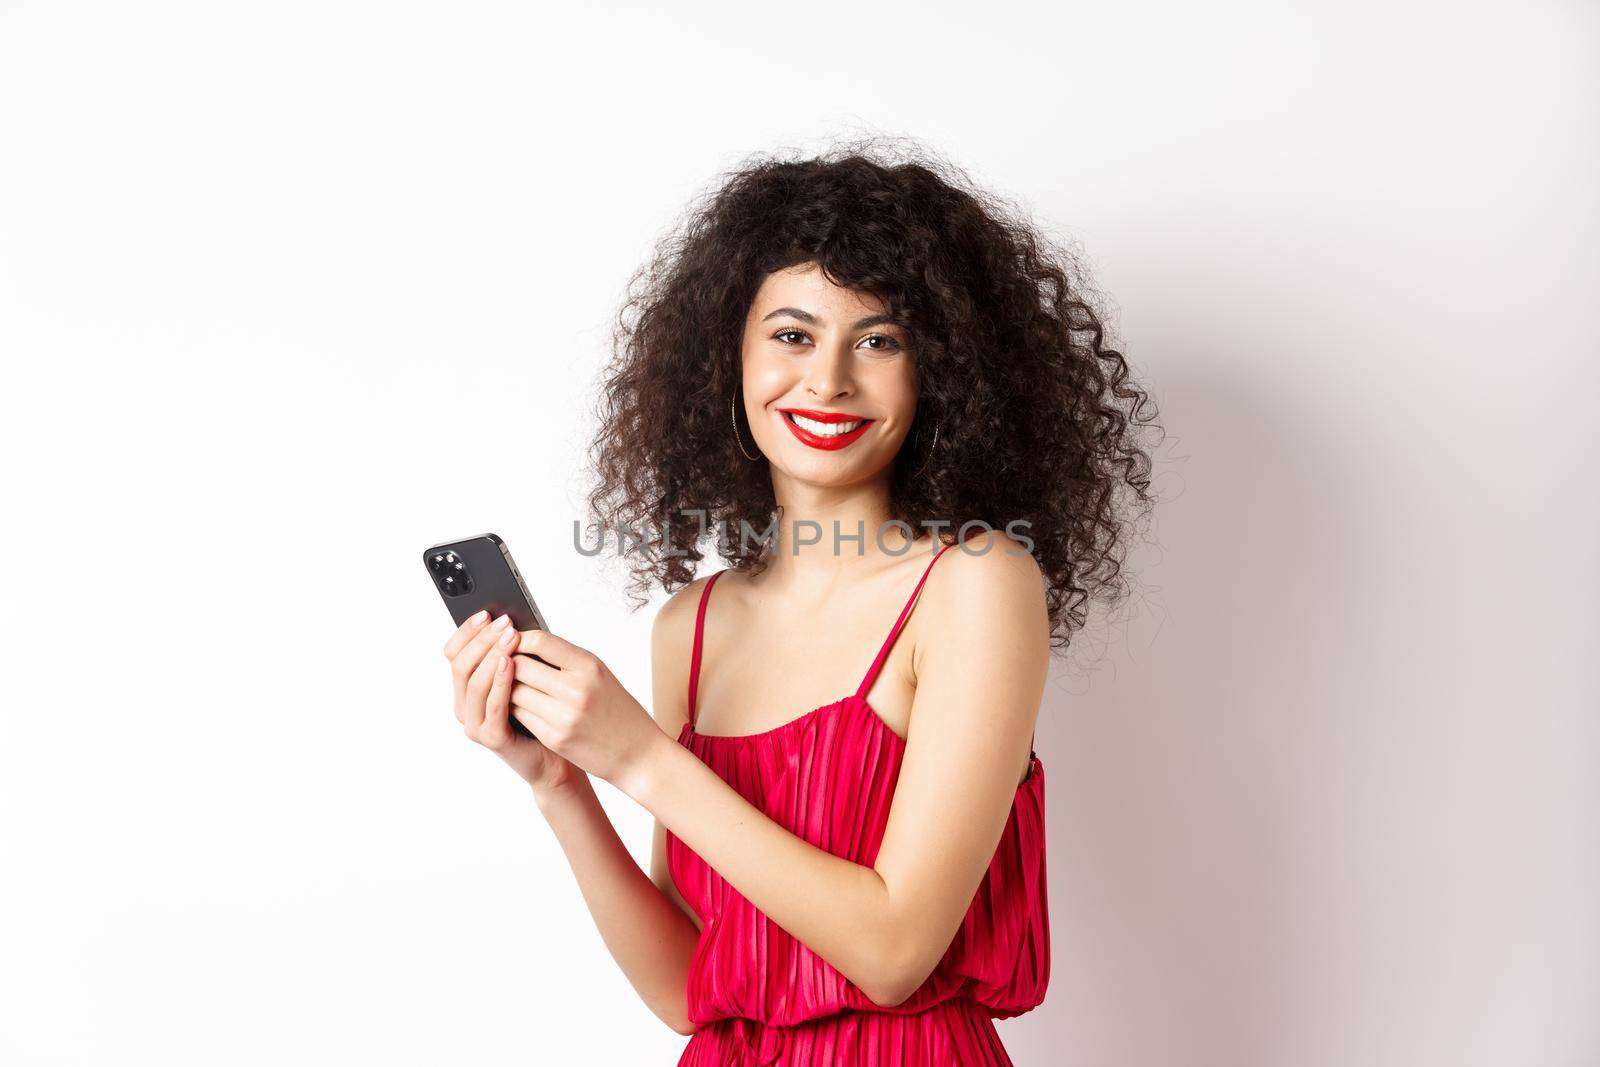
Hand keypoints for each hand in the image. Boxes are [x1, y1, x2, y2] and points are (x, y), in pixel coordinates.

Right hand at [445, 610, 581, 794]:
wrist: (556, 754)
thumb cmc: (542, 711)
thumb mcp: (525, 676)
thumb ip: (513, 654)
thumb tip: (511, 619)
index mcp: (467, 688)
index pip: (454, 653)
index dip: (467, 632)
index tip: (486, 612)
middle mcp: (464, 706)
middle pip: (460, 665)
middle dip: (482, 639)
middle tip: (504, 622)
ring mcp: (475, 723)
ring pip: (474, 683)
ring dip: (492, 655)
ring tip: (510, 637)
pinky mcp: (491, 737)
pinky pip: (492, 704)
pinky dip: (500, 681)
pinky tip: (510, 663)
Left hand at [505, 627, 664, 789]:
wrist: (638, 754)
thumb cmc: (619, 711)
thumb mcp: (600, 676)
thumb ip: (567, 661)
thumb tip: (527, 646)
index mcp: (589, 666)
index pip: (540, 642)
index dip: (520, 639)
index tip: (512, 640)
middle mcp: (576, 689)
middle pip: (520, 666)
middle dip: (507, 663)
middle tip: (501, 663)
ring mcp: (564, 716)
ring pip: (514, 692)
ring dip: (508, 688)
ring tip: (510, 685)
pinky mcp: (554, 738)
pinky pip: (520, 716)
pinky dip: (515, 708)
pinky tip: (519, 706)